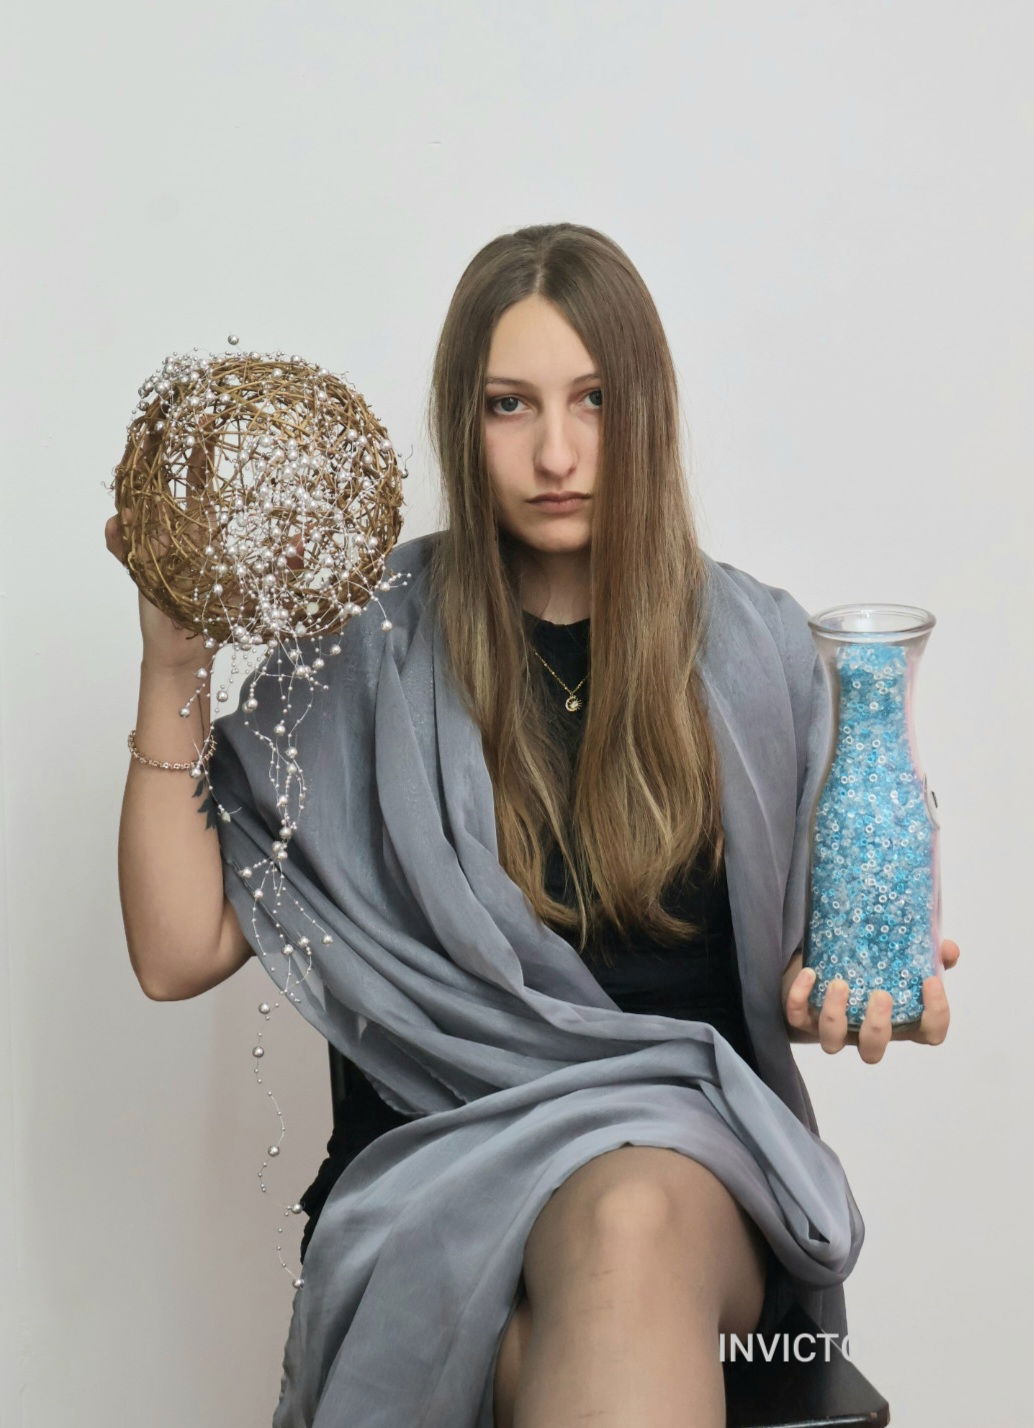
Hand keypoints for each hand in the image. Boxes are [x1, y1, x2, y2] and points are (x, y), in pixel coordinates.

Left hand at [781, 939, 959, 1062]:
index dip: (936, 1016)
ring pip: (832, 1041)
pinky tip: (809, 974)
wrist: (825, 966)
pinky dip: (799, 997)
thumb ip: (927, 955)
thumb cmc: (871, 970)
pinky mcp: (802, 1017)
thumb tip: (948, 948)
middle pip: (873, 1050)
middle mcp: (865, 1032)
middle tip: (880, 994)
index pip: (929, 1035)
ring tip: (840, 984)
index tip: (930, 981)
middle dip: (877, 1027)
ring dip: (835, 1016)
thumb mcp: (902, 961)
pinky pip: (797, 1016)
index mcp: (899, 1022)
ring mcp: (833, 1028)